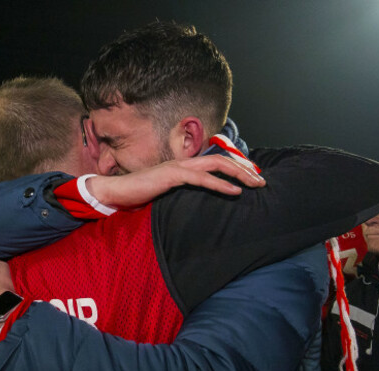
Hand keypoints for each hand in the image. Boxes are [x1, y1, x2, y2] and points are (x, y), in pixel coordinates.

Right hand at [85, 153, 264, 208]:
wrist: (116, 193)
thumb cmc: (139, 195)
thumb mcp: (167, 194)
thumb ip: (182, 193)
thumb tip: (197, 203)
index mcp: (184, 167)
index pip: (216, 163)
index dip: (236, 169)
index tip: (252, 180)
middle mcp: (184, 163)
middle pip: (222, 160)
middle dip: (245, 169)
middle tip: (262, 182)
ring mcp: (178, 167)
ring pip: (216, 165)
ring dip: (239, 174)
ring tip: (255, 184)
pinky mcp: (172, 176)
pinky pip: (202, 179)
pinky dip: (220, 185)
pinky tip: (234, 192)